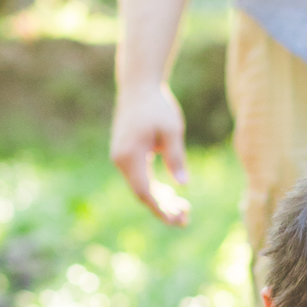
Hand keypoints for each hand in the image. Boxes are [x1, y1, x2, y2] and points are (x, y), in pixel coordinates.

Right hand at [109, 80, 189, 224]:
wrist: (138, 87)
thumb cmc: (157, 106)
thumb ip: (176, 157)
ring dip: (160, 200)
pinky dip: (154, 188)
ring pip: (140, 187)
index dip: (160, 209)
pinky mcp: (125, 155)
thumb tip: (183, 184)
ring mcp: (120, 158)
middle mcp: (120, 160)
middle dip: (162, 209)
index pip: (144, 191)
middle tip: (185, 220)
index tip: (177, 220)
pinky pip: (139, 178)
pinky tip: (171, 195)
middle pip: (141, 194)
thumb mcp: (172, 130)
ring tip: (183, 210)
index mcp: (129, 155)